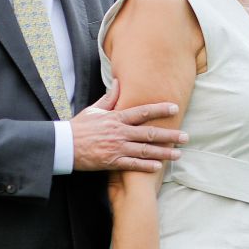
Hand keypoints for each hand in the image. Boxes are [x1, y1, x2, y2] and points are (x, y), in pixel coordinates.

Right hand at [71, 89, 186, 171]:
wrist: (62, 145)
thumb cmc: (78, 127)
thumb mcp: (94, 109)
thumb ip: (110, 98)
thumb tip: (120, 82)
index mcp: (116, 118)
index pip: (142, 111)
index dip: (159, 109)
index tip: (174, 108)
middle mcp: (119, 132)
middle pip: (149, 133)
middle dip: (170, 135)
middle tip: (186, 137)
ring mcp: (116, 148)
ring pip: (145, 150)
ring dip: (163, 152)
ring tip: (178, 154)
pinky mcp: (111, 162)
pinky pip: (132, 165)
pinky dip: (145, 166)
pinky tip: (158, 167)